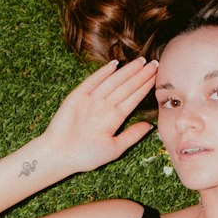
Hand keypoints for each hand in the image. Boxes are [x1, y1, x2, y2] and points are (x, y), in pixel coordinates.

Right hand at [41, 58, 157, 172]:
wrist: (60, 156)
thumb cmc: (86, 156)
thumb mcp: (115, 148)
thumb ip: (132, 135)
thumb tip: (150, 125)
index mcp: (114, 117)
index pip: (134, 98)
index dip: (145, 86)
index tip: (157, 76)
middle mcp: (105, 106)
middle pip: (126, 87)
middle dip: (141, 75)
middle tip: (155, 63)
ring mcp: (91, 100)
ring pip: (113, 82)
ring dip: (127, 71)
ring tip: (141, 62)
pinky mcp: (77, 97)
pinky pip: (92, 82)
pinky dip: (102, 73)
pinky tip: (114, 64)